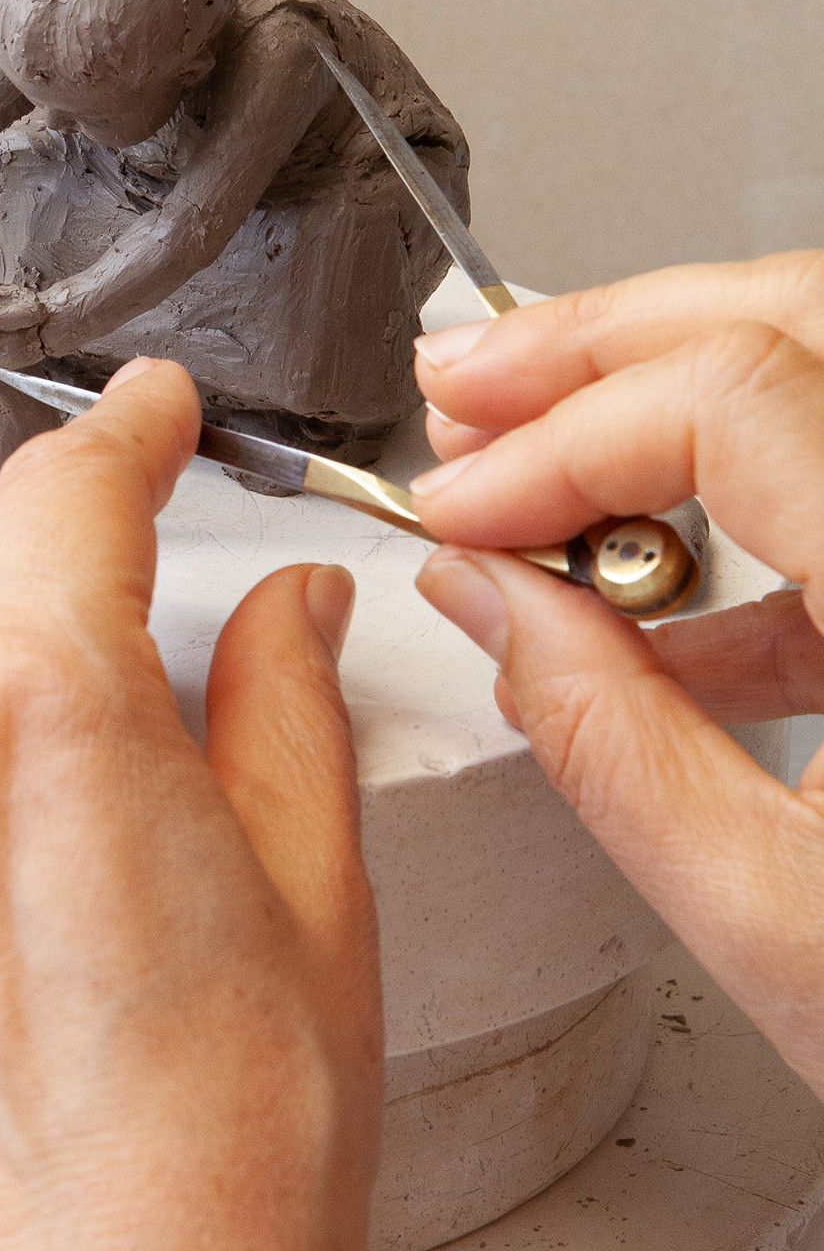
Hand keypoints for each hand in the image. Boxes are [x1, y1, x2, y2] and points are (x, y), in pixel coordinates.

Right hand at [409, 251, 823, 1095]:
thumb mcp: (783, 928)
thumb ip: (607, 742)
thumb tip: (485, 596)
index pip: (735, 405)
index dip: (561, 438)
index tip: (461, 509)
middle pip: (796, 322)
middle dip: (601, 340)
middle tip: (469, 386)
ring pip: (821, 373)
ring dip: (656, 397)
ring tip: (524, 453)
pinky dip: (736, 507)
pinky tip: (641, 592)